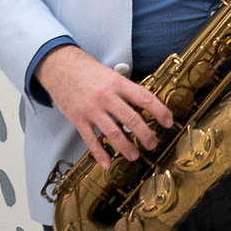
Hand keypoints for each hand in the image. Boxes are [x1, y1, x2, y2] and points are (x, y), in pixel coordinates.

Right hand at [35, 45, 174, 169]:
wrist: (61, 67)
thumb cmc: (88, 70)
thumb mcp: (111, 75)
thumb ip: (125, 90)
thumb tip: (142, 105)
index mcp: (119, 83)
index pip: (145, 98)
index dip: (159, 111)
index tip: (168, 121)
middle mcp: (107, 96)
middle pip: (131, 118)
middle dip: (145, 134)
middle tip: (153, 144)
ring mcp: (92, 109)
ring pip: (113, 132)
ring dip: (126, 146)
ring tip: (134, 156)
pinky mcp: (78, 119)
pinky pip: (91, 139)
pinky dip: (100, 153)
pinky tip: (107, 163)